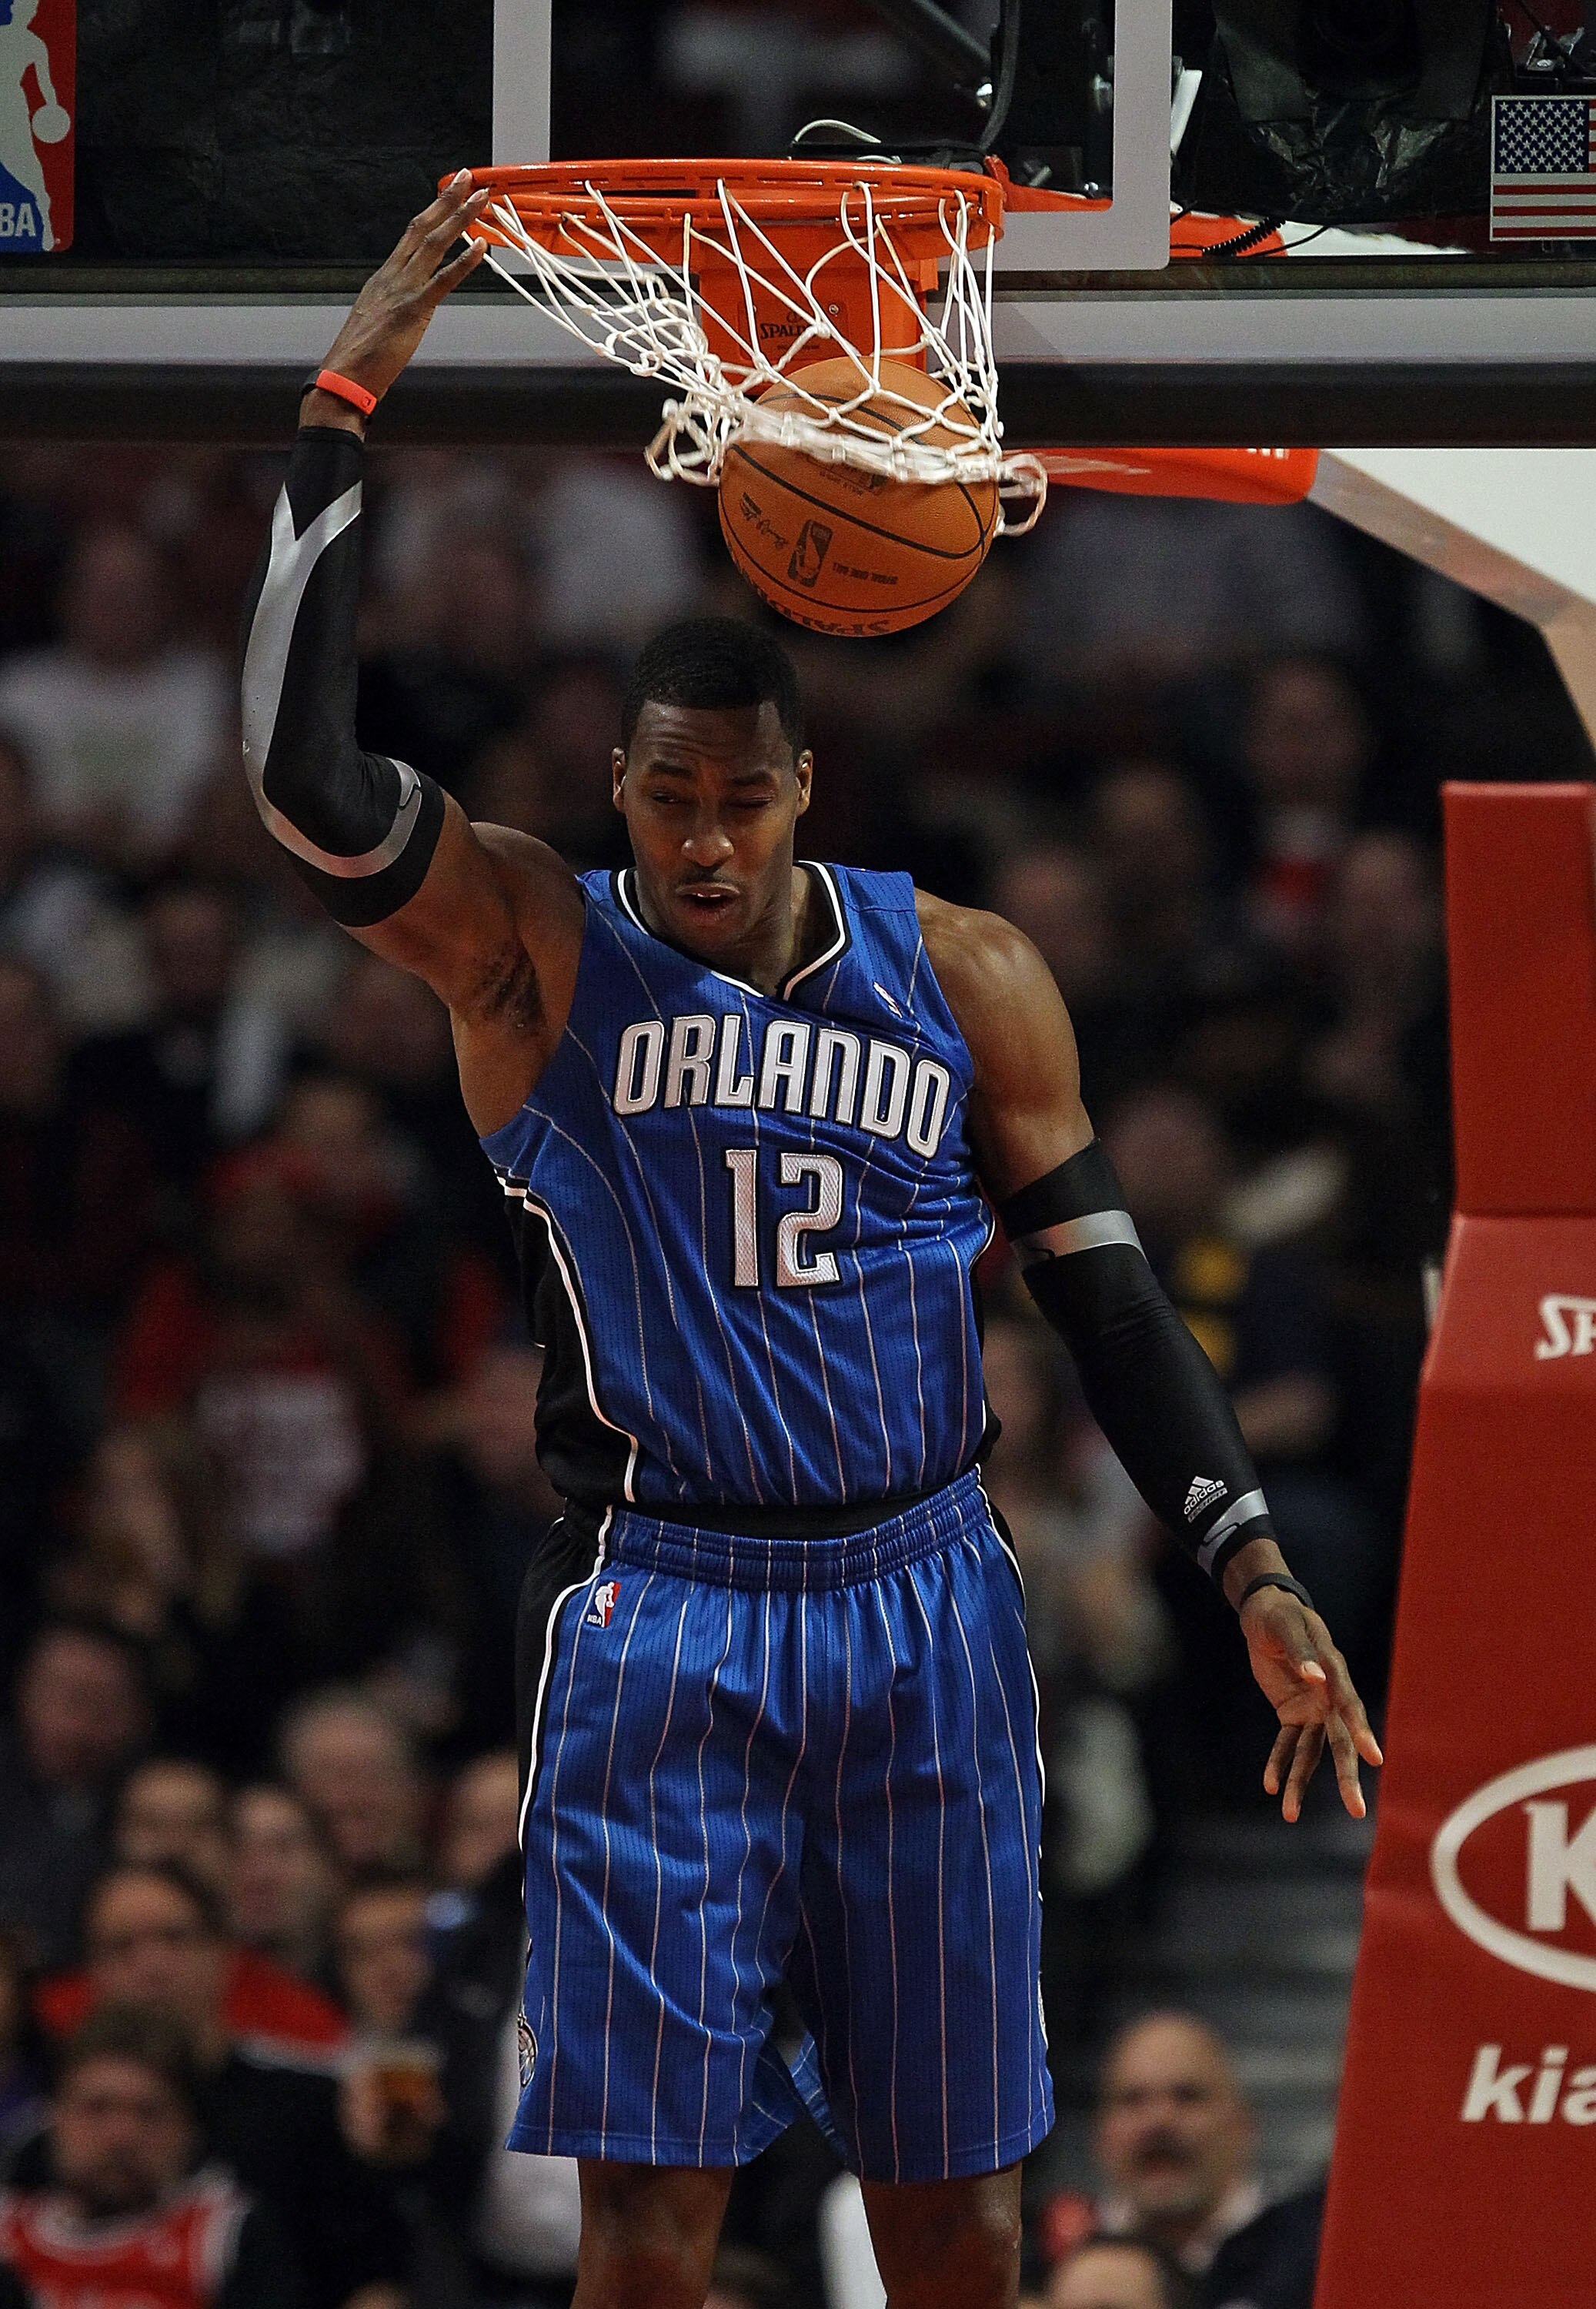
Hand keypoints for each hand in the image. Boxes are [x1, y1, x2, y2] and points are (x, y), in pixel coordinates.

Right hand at [313, 171, 493, 409]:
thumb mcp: (378, 318)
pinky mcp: (414, 310)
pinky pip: (443, 281)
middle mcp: (394, 275)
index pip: (412, 234)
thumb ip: (394, 303)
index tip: (448, 191)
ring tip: (481, 198)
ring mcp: (404, 290)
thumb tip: (406, 302)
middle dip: (448, 200)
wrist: (345, 375)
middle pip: (424, 228)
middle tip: (467, 176)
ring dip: (460, 219)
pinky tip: (481, 247)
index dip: (432, 211)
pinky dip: (464, 263)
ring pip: (435, 244)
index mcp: (385, 276)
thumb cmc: (361, 355)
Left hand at [1238, 1586, 1382, 1823]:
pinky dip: (1278, 1763)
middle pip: (1339, 1742)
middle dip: (1346, 1776)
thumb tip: (1316, 1677)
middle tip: (1357, 1811)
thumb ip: (1302, 1653)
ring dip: (1300, 1782)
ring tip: (1289, 1814)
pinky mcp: (1293, 1714)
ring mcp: (1313, 1709)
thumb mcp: (1287, 1628)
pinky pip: (1287, 1744)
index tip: (1374, 1759)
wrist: (1267, 1615)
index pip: (1350, 1706)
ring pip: (1311, 1753)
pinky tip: (1270, 1786)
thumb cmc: (1282, 1617)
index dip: (1361, 1731)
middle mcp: (1329, 1697)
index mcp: (1334, 1673)